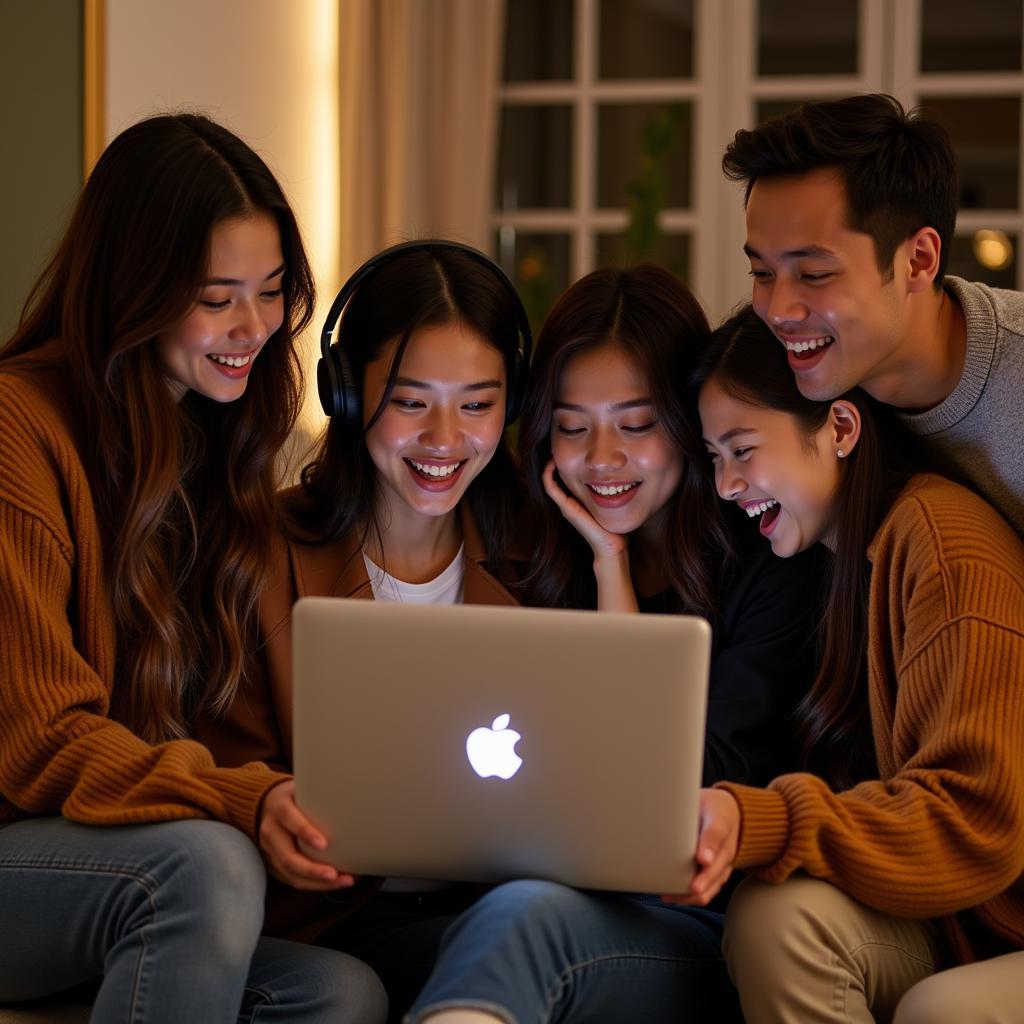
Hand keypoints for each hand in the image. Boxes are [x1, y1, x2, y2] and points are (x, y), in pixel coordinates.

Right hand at [258, 780, 356, 891]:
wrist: (268, 804)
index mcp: (278, 806)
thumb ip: (319, 792)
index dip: (305, 831)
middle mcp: (270, 830)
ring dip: (317, 883)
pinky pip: (292, 879)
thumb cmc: (296, 795)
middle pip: (287, 856)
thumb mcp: (303, 786)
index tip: (324, 844)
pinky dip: (314, 884)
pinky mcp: (273, 864)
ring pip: (290, 873)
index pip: (288, 818)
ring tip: (342, 881)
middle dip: (312, 870)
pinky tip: (334, 882)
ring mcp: (269, 850)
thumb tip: (354, 795)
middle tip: (335, 874)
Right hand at [542, 460, 626, 561]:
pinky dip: (548, 474)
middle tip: (558, 446)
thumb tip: (626, 478)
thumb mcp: (613, 505)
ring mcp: (566, 506)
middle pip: (556, 479)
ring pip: (549, 481)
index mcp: (578, 502)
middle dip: (557, 462)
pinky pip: (550, 487)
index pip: (566, 480)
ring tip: (553, 450)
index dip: (566, 464)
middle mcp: (569, 503)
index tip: (572, 450)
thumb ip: (613, 494)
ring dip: (549, 465)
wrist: (611, 547)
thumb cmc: (614, 529)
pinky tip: (552, 462)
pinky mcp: (566, 508)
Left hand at [661, 788, 740, 906]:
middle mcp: (726, 848)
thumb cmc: (711, 807)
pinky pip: (709, 889)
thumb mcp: (702, 801)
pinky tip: (673, 897)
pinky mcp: (718, 874)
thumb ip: (688, 811)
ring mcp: (724, 864)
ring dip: (696, 894)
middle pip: (718, 868)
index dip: (708, 847)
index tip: (702, 858)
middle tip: (692, 889)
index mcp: (721, 824)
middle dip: (705, 881)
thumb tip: (674, 828)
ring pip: (714, 885)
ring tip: (672, 896)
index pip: (716, 833)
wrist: (732, 814)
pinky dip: (693, 897)